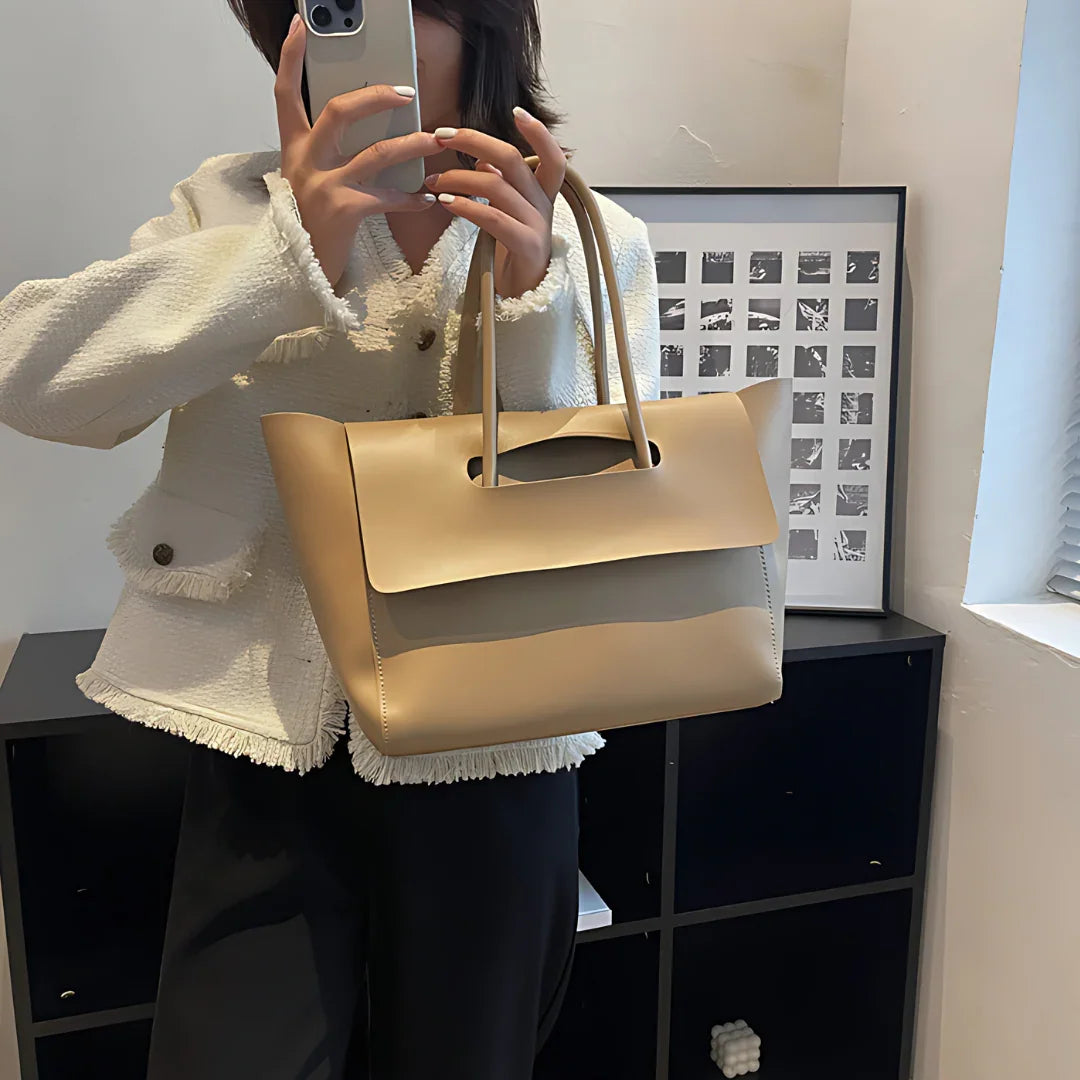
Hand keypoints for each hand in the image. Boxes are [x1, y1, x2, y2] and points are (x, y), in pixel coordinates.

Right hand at [275, 14, 439, 287]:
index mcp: (295, 147)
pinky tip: (428, 199)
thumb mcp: (310, 180)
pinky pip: (387, 196)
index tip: (299, 23)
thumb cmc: (313, 223)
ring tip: (435, 141)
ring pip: (375, 153)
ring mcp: (323, 185)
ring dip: (411, 145)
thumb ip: (329, 151)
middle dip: (375, 97)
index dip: (289, 56)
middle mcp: (305, 161)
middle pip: (338, 111)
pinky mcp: (343, 210)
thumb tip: (368, 124)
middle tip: (406, 92)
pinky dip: (411, 198)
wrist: (301, 270)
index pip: (284, 92)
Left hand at [424, 109, 567, 299]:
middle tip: (440, 137)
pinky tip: (446, 203)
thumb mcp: (508, 213)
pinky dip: (467, 207)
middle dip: (474, 141)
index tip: (516, 112)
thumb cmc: (513, 252)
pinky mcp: (525, 247)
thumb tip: (483, 159)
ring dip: (459, 178)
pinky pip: (494, 219)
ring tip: (433, 181)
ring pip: (497, 186)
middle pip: (513, 160)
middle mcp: (543, 206)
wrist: (524, 298)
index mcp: (542, 194)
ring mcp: (536, 226)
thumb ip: (501, 185)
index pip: (552, 156)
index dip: (538, 133)